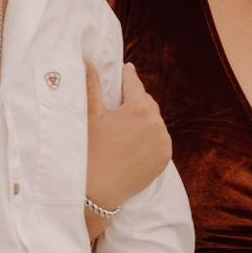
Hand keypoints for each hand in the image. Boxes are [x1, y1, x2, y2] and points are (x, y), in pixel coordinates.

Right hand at [84, 58, 171, 219]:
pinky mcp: (165, 158)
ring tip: (130, 121)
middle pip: (146, 102)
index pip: (134, 83)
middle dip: (136, 99)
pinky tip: (138, 138)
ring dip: (144, 118)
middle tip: (123, 99)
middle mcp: (156, 123)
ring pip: (154, 121)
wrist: (97, 192)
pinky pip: (159, 139)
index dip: (127, 75)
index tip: (126, 69)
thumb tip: (87, 60)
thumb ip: (91, 85)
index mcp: (138, 108)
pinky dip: (151, 136)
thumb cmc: (89, 150)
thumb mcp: (90, 115)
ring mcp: (163, 141)